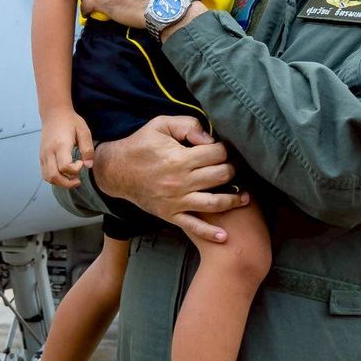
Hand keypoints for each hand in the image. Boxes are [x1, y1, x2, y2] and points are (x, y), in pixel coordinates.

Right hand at [40, 110, 95, 188]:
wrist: (54, 113)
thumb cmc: (71, 122)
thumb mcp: (84, 132)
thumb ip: (87, 149)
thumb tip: (88, 166)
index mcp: (60, 145)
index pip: (64, 167)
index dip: (75, 170)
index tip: (81, 162)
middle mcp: (49, 152)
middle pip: (54, 176)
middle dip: (67, 183)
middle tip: (78, 179)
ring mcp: (43, 155)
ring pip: (48, 178)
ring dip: (60, 183)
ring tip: (71, 177)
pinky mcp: (41, 157)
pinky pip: (45, 174)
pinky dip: (55, 179)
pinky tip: (64, 174)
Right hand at [91, 114, 249, 241]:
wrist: (116, 171)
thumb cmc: (140, 145)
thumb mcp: (160, 125)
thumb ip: (188, 125)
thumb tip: (210, 137)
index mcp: (179, 159)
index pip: (216, 153)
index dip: (225, 149)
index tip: (225, 148)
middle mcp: (181, 182)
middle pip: (221, 176)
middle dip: (232, 169)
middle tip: (233, 167)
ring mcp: (177, 201)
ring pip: (214, 203)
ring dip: (234, 200)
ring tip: (245, 196)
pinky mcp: (171, 214)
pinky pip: (193, 226)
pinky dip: (209, 233)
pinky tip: (224, 236)